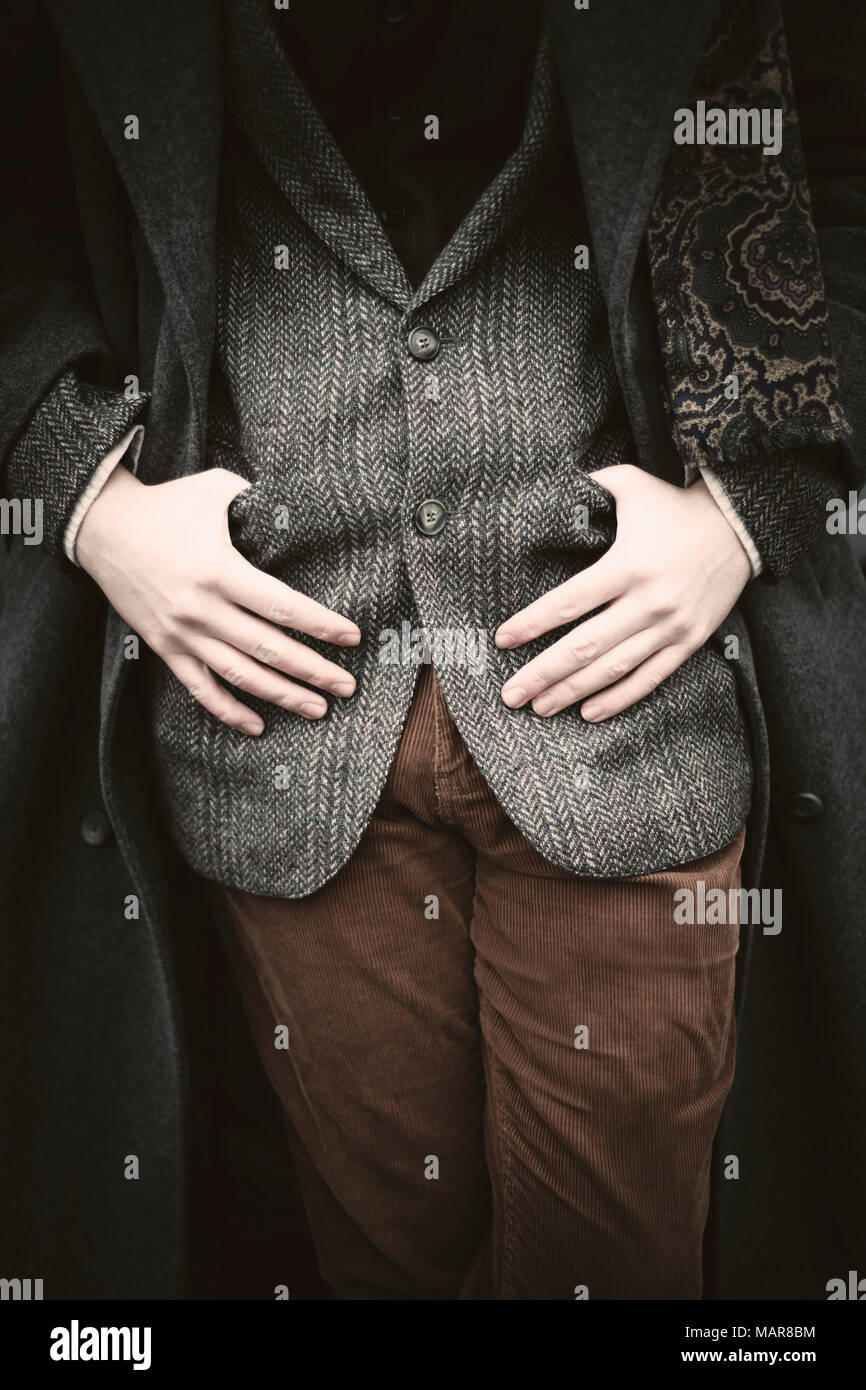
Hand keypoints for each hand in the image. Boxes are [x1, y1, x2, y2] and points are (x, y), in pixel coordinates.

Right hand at [76, 465, 359, 733]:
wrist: (102, 527)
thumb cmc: (167, 504)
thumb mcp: (216, 489)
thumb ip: (259, 499)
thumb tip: (299, 505)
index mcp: (221, 570)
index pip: (282, 606)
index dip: (320, 625)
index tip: (351, 637)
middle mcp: (203, 608)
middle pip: (269, 649)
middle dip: (314, 671)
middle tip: (346, 686)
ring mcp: (183, 632)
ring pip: (241, 675)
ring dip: (283, 696)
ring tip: (318, 709)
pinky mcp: (165, 647)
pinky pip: (200, 688)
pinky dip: (229, 711)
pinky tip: (258, 726)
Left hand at [495, 464, 751, 721]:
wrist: (740, 525)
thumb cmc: (674, 504)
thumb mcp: (630, 484)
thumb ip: (588, 485)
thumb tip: (547, 488)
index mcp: (627, 564)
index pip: (568, 602)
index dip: (531, 624)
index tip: (502, 640)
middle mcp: (648, 601)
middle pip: (584, 647)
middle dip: (542, 674)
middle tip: (510, 695)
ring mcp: (670, 626)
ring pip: (612, 669)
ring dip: (572, 692)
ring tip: (539, 708)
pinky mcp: (689, 641)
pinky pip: (650, 678)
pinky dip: (618, 699)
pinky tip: (589, 712)